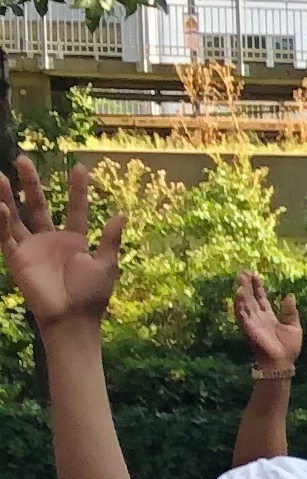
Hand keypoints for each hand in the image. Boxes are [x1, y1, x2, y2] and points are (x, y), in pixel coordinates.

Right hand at [2, 157, 123, 331]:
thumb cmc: (92, 296)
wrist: (74, 319)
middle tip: (22, 158)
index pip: (74, 209)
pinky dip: (1, 221)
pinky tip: (0, 205)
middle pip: (37, 205)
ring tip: (0, 176)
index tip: (79, 167)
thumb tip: (122, 214)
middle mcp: (50, 240)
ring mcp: (32, 248)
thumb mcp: (107, 264)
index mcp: (74, 240)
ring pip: (15, 217)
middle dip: (30, 183)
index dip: (76, 190)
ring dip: (6, 197)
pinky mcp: (18, 259)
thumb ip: (111, 239)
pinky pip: (6, 237)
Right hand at [232, 269, 301, 375]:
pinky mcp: (248, 328)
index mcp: (269, 317)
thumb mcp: (294, 326)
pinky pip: (242, 314)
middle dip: (247, 285)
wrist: (282, 362)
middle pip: (251, 298)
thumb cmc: (288, 347)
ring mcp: (252, 322)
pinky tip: (239, 293)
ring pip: (245, 303)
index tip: (255, 275)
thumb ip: (290, 311)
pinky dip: (239, 304)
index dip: (258, 287)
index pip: (261, 298)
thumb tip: (290, 295)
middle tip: (243, 271)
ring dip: (242, 291)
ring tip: (240, 278)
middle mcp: (258, 318)